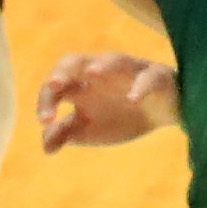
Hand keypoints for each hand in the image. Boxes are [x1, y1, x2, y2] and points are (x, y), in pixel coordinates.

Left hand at [30, 50, 176, 148]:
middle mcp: (101, 73)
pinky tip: (133, 100)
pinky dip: (140, 87)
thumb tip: (46, 148)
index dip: (46, 98)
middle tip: (54, 85)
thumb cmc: (120, 117)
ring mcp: (129, 71)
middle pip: (77, 60)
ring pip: (114, 60)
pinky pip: (149, 77)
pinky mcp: (157, 76)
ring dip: (103, 65)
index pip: (57, 83)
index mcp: (81, 85)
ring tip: (92, 73)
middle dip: (64, 70)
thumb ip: (65, 134)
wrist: (162, 115)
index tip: (44, 120)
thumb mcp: (89, 130)